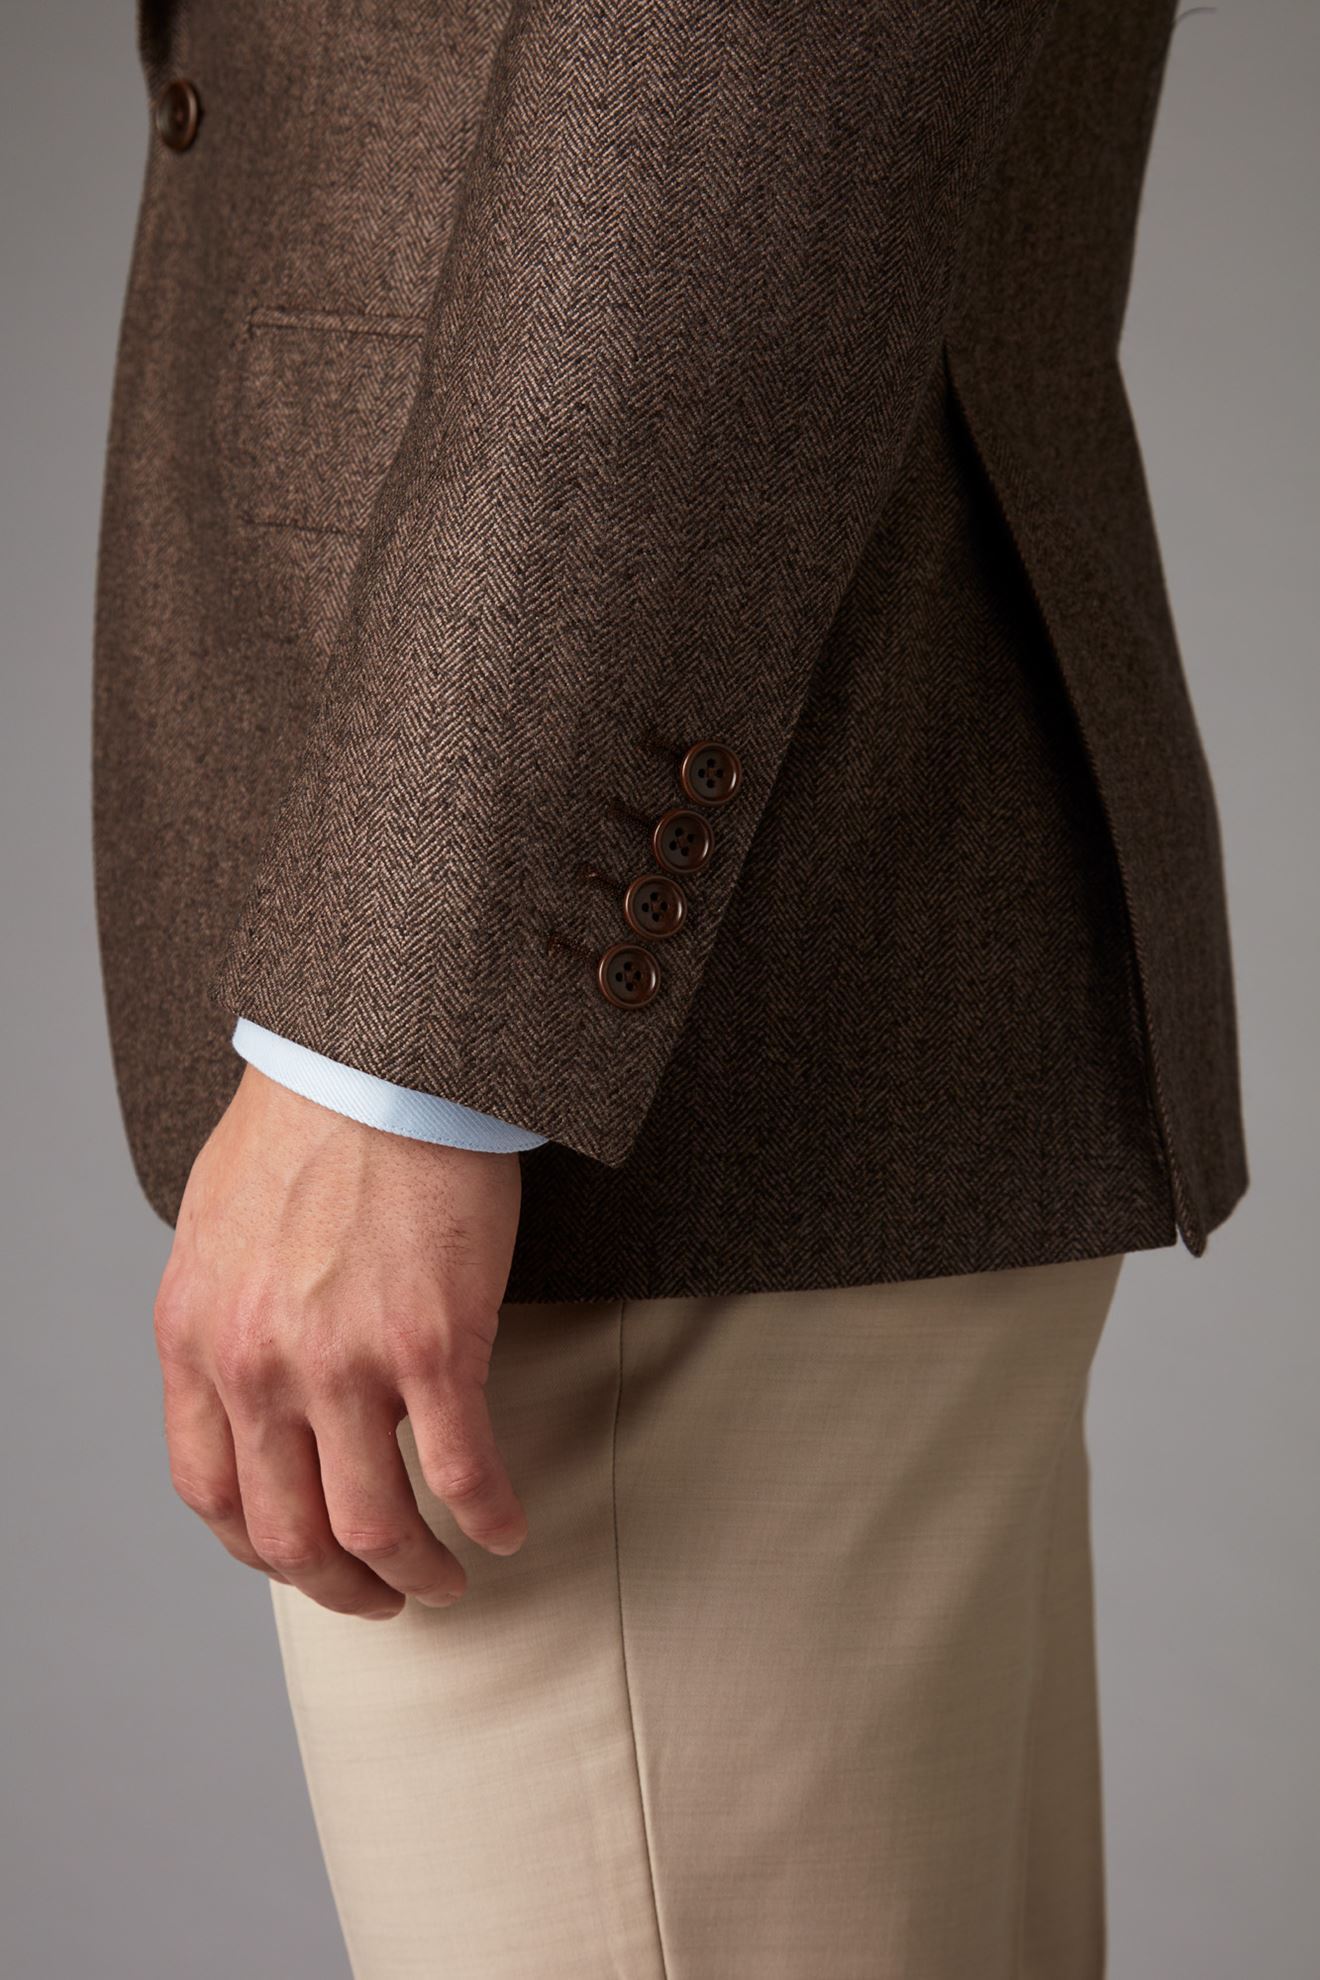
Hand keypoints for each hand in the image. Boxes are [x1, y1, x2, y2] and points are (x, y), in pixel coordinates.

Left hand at [152, 1065, 527, 1619]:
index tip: (301, 1559)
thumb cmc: (307, 1120)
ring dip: (415, 1573)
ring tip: (446, 1577)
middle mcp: (257, 1366)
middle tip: (379, 1596)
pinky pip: (459, 1471)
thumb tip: (248, 1377)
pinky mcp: (431, 1343)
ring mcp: (343, 1362)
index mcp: (196, 1337)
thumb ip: (223, 1315)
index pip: (210, 1492)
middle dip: (339, 1587)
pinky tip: (504, 1526)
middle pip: (289, 1533)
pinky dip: (485, 1516)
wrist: (378, 1059)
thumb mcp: (218, 1227)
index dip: (258, 1549)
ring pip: (374, 1526)